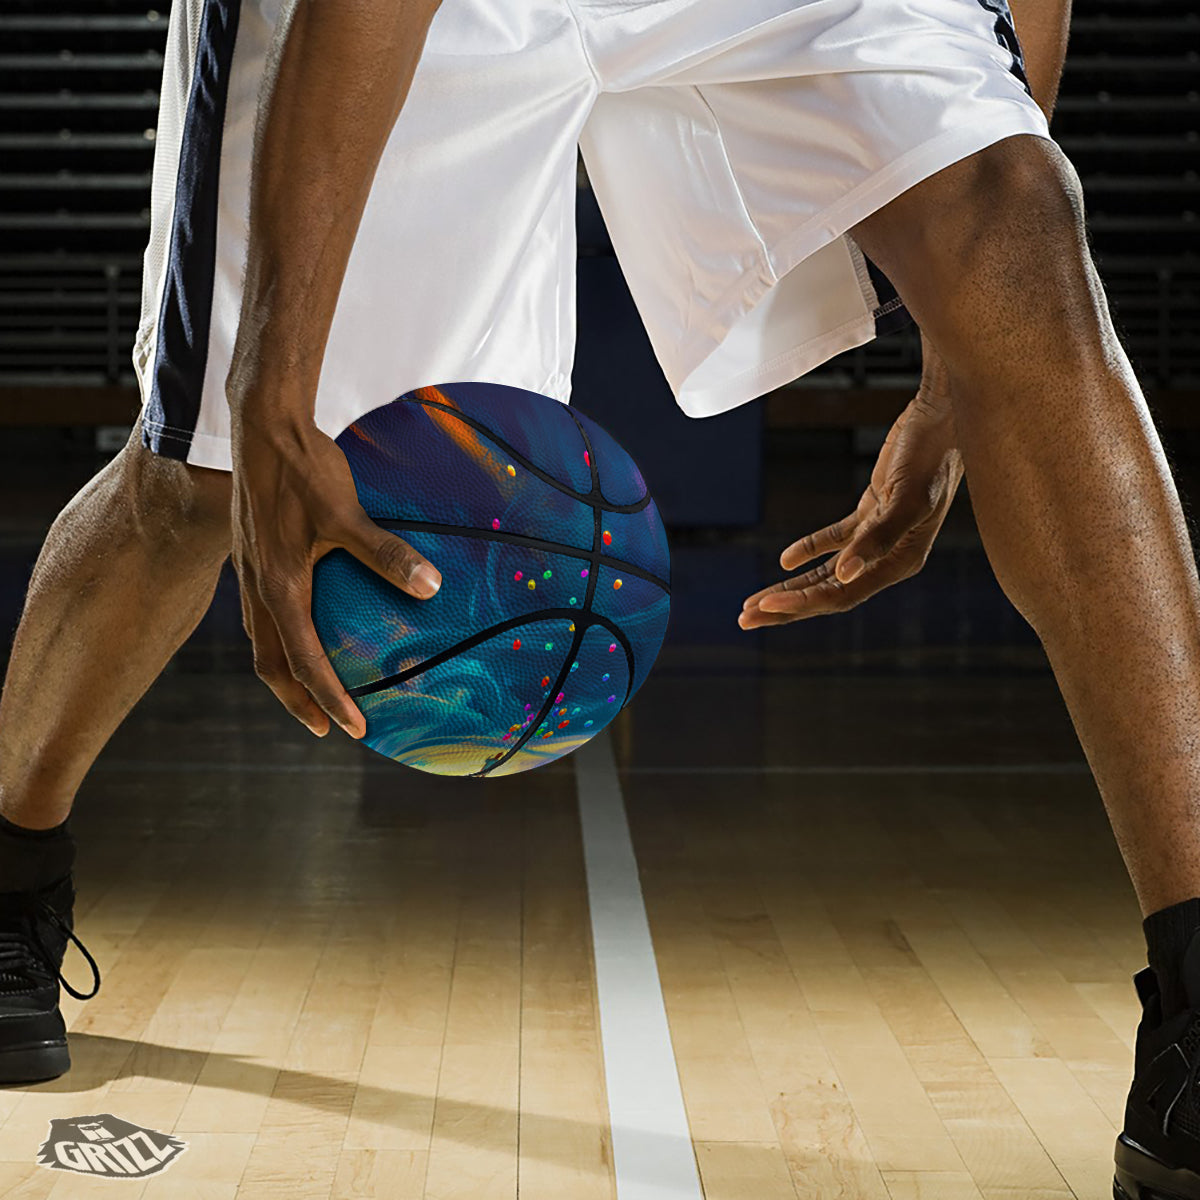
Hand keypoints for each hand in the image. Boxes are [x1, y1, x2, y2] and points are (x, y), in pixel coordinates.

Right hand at [230, 414, 440, 736]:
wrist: (262, 425)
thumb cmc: (305, 468)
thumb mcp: (346, 512)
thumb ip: (385, 552)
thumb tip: (432, 587)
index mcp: (278, 585)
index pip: (303, 662)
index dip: (329, 699)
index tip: (354, 729)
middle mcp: (258, 586)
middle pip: (272, 665)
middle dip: (298, 702)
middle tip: (328, 728)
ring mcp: (251, 571)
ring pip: (263, 640)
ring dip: (287, 673)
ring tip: (314, 691)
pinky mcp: (255, 555)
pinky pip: (264, 613)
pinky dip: (283, 636)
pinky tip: (307, 626)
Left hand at [739, 371, 961, 627]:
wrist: (945, 417)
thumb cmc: (932, 456)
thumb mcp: (907, 498)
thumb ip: (877, 539)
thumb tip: (843, 574)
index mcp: (901, 561)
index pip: (842, 594)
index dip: (802, 603)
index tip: (766, 607)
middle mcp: (890, 556)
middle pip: (829, 591)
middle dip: (787, 606)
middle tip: (745, 618)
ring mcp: (879, 535)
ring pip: (827, 572)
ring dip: (792, 586)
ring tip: (755, 601)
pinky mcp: (872, 512)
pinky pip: (835, 539)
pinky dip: (810, 549)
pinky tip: (785, 560)